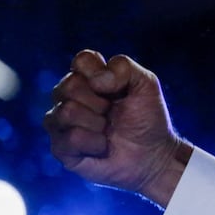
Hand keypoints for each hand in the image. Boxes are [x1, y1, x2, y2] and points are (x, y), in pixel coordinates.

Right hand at [43, 50, 190, 206]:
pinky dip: (94, 143)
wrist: (153, 154)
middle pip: (69, 85)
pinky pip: (70, 138)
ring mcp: (60, 122)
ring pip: (67, 111)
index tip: (118, 89)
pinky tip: (102, 146)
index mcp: (87, 77)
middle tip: (112, 113)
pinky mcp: (61, 148)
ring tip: (107, 130)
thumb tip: (95, 80)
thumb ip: (123, 67)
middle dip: (100, 102)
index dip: (101, 75)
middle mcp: (68, 97)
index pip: (81, 60)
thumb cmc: (147, 119)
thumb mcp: (146, 84)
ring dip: (97, 123)